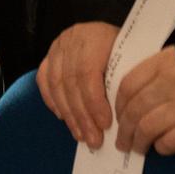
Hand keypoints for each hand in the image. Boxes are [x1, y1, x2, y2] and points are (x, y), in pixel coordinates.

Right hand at [37, 21, 117, 147]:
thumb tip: (118, 116)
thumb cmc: (126, 52)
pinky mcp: (49, 55)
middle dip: (82, 115)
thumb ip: (122, 81)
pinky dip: (53, 102)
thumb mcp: (130, 60)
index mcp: (96, 36)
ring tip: (81, 135)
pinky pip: (44, 81)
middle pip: (71, 81)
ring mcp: (58, 46)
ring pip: (57, 84)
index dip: (94, 101)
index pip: (88, 71)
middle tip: (93, 138)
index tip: (104, 124)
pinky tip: (64, 118)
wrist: (118, 35)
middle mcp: (73, 38)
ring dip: (69, 115)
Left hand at [113, 46, 174, 156]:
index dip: (118, 103)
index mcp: (166, 62)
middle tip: (121, 139)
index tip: (117, 114)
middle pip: (135, 109)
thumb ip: (160, 69)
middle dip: (124, 128)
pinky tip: (160, 147)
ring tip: (136, 147)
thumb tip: (137, 92)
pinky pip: (169, 142)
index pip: (129, 84)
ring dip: (138, 141)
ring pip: (147, 128)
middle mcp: (171, 83)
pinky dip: (161, 147)